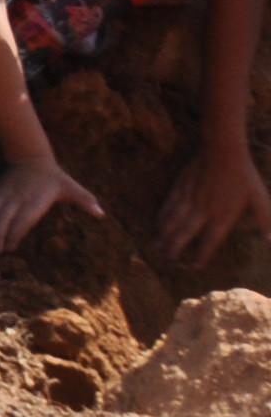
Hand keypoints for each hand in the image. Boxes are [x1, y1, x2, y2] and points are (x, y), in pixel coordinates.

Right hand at [0, 152, 105, 253]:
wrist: (31, 157)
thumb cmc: (55, 178)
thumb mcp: (71, 187)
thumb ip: (85, 200)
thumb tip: (101, 214)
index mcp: (35, 199)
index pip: (22, 219)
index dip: (14, 233)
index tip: (12, 246)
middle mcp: (18, 196)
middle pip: (3, 217)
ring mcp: (5, 193)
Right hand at [161, 139, 270, 261]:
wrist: (222, 150)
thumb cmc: (244, 175)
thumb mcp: (260, 198)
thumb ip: (265, 220)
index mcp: (223, 216)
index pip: (210, 241)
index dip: (202, 255)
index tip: (195, 266)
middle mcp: (203, 211)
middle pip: (185, 234)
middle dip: (175, 248)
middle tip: (168, 259)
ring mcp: (189, 199)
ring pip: (173, 220)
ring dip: (165, 234)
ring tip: (157, 245)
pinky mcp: (181, 187)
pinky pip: (169, 205)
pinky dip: (163, 216)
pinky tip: (158, 222)